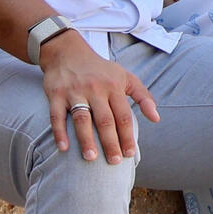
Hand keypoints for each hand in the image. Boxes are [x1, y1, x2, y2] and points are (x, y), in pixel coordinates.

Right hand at [39, 32, 158, 162]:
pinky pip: (57, 116)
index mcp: (113, 86)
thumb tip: (156, 119)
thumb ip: (143, 97)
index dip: (127, 136)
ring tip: (91, 158)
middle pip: (104, 120)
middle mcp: (95, 89)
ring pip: (82, 118)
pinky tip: (64, 148)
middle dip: (110, 142)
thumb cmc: (100, 69)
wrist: (68, 51)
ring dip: (86, 139)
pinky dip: (60, 132)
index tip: (130, 154)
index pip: (123, 116)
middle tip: (114, 162)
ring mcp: (74, 91)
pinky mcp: (56, 94)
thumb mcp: (125, 77)